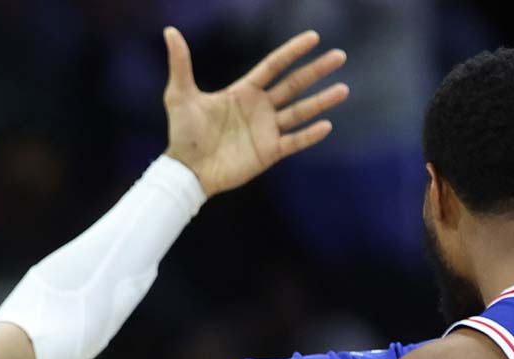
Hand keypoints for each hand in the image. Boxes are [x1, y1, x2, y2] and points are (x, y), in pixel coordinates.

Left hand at [162, 27, 348, 196]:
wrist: (186, 171)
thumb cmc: (182, 134)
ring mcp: (266, 130)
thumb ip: (180, 63)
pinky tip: (327, 125)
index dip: (293, 51)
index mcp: (244, 92)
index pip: (273, 66)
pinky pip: (294, 141)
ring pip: (300, 111)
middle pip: (294, 84)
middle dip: (317, 70)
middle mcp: (260, 108)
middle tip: (340, 56)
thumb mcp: (179, 95)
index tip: (313, 37)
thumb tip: (169, 31)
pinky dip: (309, 135)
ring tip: (344, 89)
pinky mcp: (268, 152)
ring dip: (322, 101)